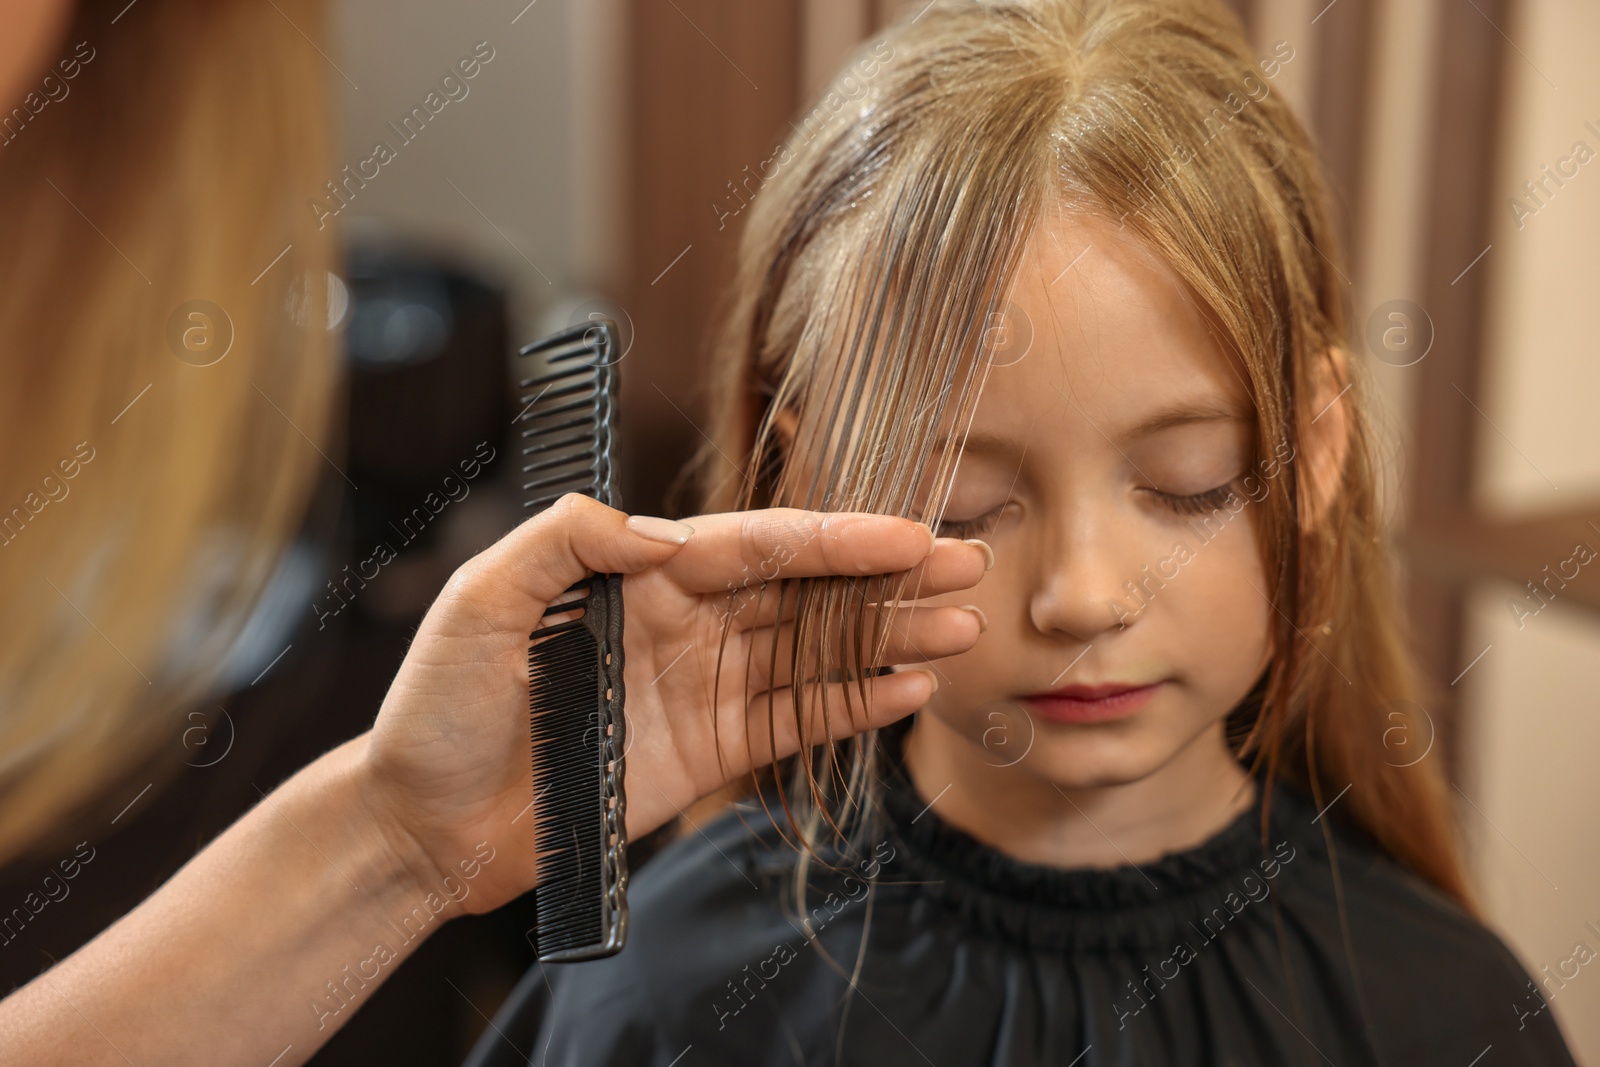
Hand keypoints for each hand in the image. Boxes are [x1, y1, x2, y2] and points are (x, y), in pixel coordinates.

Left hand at [358, 494, 988, 913]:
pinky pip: (794, 722)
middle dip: (888, 580)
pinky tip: (908, 691)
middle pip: (804, 592)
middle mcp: (682, 623)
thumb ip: (563, 543)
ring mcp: (701, 688)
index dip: (835, 539)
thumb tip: (660, 529)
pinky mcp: (708, 753)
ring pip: (814, 653)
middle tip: (970, 566)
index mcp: (638, 576)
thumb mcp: (478, 603)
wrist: (422, 824)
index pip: (755, 546)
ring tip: (961, 629)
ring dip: (888, 641)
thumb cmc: (437, 708)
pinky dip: (852, 706)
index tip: (906, 534)